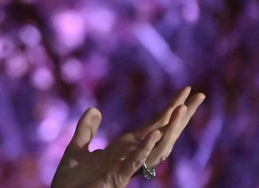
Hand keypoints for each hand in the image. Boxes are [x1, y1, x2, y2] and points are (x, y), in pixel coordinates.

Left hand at [51, 86, 205, 187]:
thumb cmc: (72, 179)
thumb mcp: (77, 147)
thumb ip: (87, 129)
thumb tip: (95, 109)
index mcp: (125, 148)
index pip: (154, 126)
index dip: (169, 110)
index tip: (185, 92)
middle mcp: (131, 156)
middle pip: (163, 134)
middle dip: (181, 116)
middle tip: (200, 96)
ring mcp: (128, 167)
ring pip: (157, 147)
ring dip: (170, 128)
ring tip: (182, 108)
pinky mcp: (119, 176)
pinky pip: (136, 160)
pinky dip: (145, 147)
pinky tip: (154, 134)